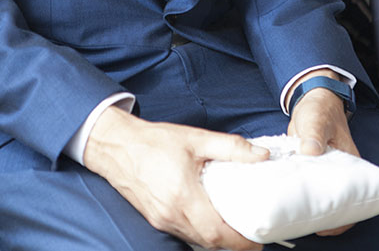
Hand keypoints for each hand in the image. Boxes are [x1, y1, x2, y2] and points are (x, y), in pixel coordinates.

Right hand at [83, 105, 268, 249]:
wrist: (118, 146)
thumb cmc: (155, 141)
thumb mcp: (196, 138)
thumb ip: (231, 147)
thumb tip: (261, 155)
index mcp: (183, 195)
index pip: (217, 233)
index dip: (241, 242)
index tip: (258, 238)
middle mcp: (172, 214)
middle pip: (209, 242)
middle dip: (233, 243)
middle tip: (251, 232)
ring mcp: (162, 220)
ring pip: (196, 240)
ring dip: (216, 238)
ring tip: (233, 224)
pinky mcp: (155, 219)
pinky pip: (183, 233)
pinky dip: (199, 231)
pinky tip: (208, 217)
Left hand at [287, 76, 359, 236]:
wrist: (309, 100)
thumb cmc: (320, 109)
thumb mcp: (317, 120)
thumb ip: (314, 134)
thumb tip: (310, 150)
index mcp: (348, 163)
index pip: (353, 198)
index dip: (342, 216)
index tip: (325, 224)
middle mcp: (337, 170)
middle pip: (334, 202)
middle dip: (322, 214)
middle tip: (303, 220)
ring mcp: (321, 170)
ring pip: (317, 195)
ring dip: (306, 203)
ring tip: (292, 212)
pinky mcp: (307, 167)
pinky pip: (303, 184)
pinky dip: (295, 190)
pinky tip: (284, 194)